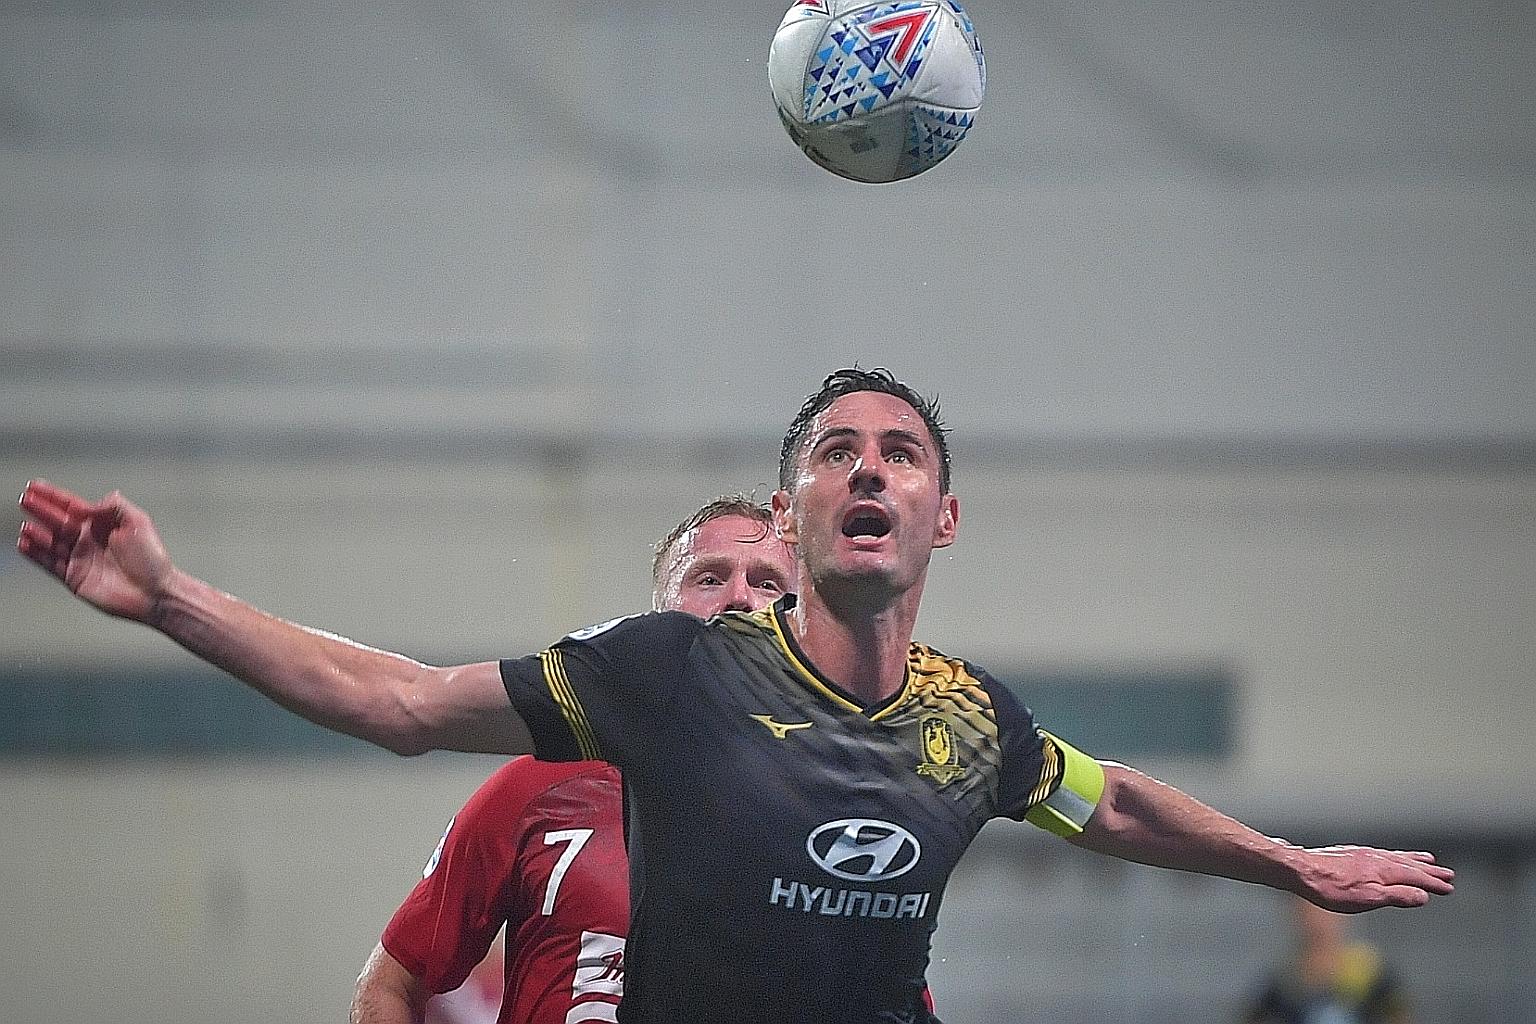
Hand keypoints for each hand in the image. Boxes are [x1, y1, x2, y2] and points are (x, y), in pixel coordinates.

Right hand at [17, 479, 176, 623]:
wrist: (155, 592)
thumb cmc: (152, 559)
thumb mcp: (138, 523)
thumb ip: (115, 506)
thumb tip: (92, 504)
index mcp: (102, 525)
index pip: (73, 506)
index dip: (54, 496)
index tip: (36, 486)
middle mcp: (88, 540)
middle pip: (58, 521)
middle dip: (40, 510)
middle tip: (25, 499)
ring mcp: (80, 559)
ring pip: (51, 542)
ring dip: (36, 533)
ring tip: (24, 525)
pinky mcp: (75, 577)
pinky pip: (50, 563)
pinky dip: (36, 554)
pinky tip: (25, 544)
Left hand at [1296, 844, 1454, 911]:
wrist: (1299, 869)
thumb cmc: (1331, 888)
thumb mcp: (1368, 898)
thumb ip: (1397, 896)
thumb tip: (1423, 896)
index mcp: (1384, 870)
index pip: (1415, 877)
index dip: (1432, 883)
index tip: (1449, 887)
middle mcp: (1376, 858)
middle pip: (1409, 864)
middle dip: (1429, 871)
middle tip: (1448, 873)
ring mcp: (1363, 854)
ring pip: (1395, 856)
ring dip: (1413, 860)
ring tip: (1427, 860)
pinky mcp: (1350, 854)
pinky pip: (1381, 854)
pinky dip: (1394, 856)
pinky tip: (1390, 858)